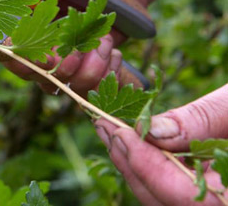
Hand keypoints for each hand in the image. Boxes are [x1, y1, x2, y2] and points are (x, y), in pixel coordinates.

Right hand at [5, 0, 148, 93]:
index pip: (0, 31)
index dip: (15, 51)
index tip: (44, 55)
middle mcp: (33, 25)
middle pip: (22, 65)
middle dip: (51, 69)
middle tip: (77, 56)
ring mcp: (56, 44)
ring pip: (52, 80)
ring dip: (81, 72)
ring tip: (106, 45)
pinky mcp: (80, 58)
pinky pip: (81, 84)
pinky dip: (99, 77)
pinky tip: (113, 53)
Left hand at [95, 84, 227, 204]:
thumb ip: (204, 120)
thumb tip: (153, 131)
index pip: (187, 200)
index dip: (148, 168)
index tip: (117, 133)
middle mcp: (223, 203)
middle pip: (168, 204)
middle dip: (133, 165)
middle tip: (102, 125)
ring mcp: (217, 199)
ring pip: (168, 201)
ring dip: (136, 166)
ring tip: (110, 129)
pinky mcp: (213, 191)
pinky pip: (176, 192)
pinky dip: (153, 166)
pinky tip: (134, 140)